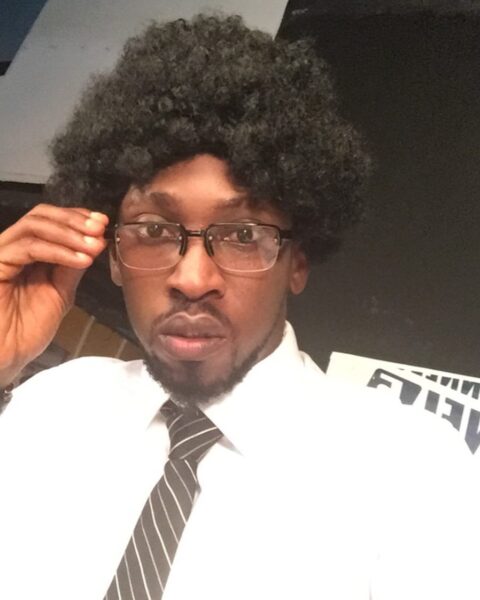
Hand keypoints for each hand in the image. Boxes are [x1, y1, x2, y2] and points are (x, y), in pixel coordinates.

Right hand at [0, 204, 108, 384]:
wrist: (5, 356)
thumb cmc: (27, 329)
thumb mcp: (59, 293)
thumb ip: (72, 267)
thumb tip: (95, 242)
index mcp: (27, 252)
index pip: (50, 220)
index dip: (77, 217)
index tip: (103, 223)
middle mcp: (11, 247)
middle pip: (41, 215)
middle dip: (75, 220)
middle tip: (100, 229)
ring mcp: (1, 254)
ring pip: (34, 226)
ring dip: (70, 233)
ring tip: (94, 246)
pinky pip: (28, 248)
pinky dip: (59, 251)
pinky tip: (81, 260)